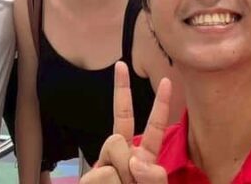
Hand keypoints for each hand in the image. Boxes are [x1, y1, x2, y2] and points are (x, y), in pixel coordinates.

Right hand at [81, 61, 170, 182]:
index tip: (160, 77)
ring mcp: (102, 169)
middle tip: (128, 181)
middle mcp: (120, 160)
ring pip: (113, 153)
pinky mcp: (90, 178)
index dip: (156, 102)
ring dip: (121, 179)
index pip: (148, 126)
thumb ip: (154, 176)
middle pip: (118, 134)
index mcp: (142, 160)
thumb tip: (134, 159)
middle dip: (125, 155)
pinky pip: (104, 173)